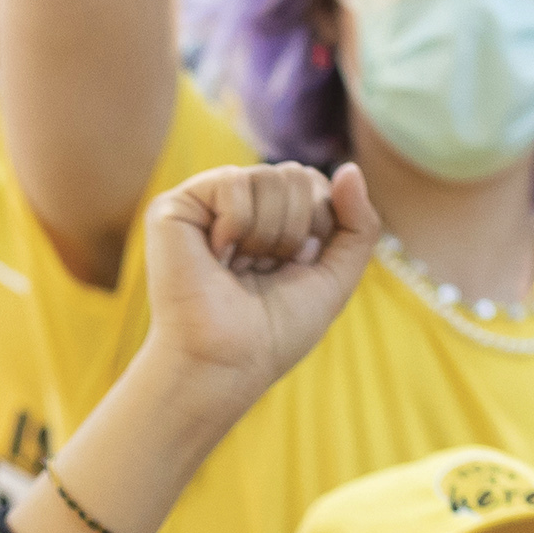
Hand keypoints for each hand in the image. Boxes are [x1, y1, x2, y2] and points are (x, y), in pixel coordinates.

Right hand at [134, 157, 374, 407]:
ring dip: (268, 235)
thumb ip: (359, 224)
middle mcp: (237, 206)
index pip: (315, 183)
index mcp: (270, 219)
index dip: (321, 224)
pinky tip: (217, 257)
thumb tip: (350, 169)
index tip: (296, 266)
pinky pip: (233, 181)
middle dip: (296, 230)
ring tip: (240, 267)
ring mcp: (205, 204)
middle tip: (265, 269)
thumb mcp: (335, 277)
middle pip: (296, 175)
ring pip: (268, 176)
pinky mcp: (174, 207)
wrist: (225, 364)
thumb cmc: (274, 332)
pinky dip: (237, 225)